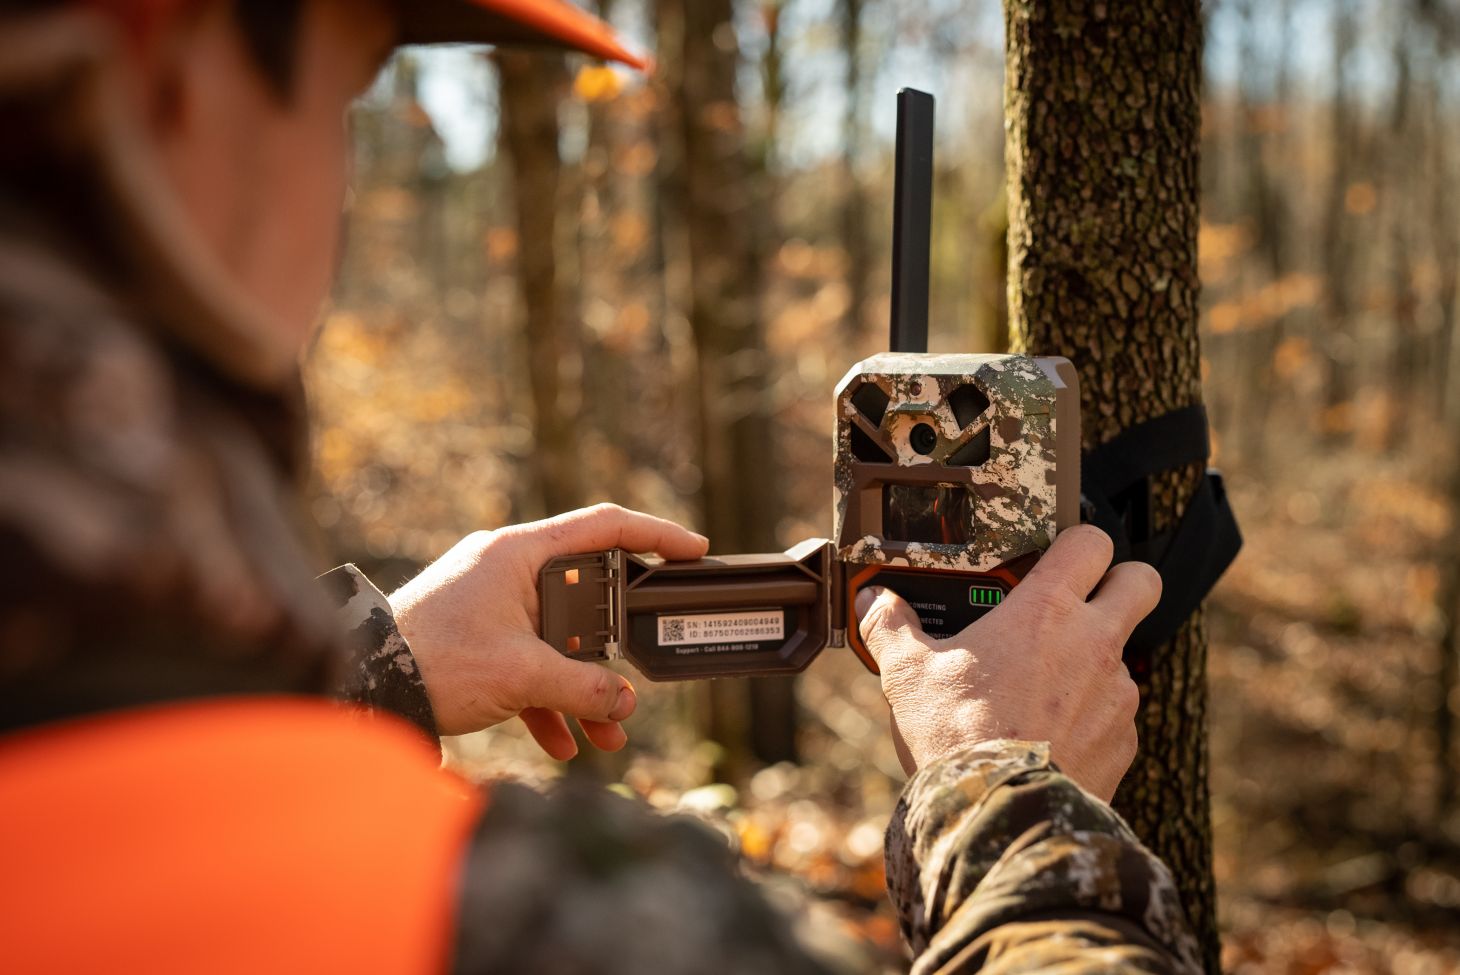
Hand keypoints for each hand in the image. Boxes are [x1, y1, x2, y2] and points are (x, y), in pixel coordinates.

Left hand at [388, 504, 708, 756]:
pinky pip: (527, 661)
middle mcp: (507, 568)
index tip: (693, 551)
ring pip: (558, 638)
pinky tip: (563, 743)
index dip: (656, 534)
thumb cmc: (436, 661)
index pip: (604, 526)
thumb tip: (625, 702)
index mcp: (520, 553)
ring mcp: (491, 601)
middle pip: (586, 594)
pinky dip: (547, 698)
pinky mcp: (477, 635)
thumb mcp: (522, 675)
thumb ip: (584, 686)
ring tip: (608, 733)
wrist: (365, 684)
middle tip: (643, 669)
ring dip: (583, 686)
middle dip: (615, 648)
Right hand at [855, 526, 1157, 800]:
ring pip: (1124, 653)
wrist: (1000, 815)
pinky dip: (1091, 715)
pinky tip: (1050, 733)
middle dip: (1120, 582)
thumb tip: (873, 603)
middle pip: (1141, 581)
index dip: (1076, 542)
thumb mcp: (909, 674)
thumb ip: (891, 628)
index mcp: (1046, 610)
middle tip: (1079, 600)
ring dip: (1094, 659)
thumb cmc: (958, 735)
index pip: (1090, 542)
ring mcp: (1117, 693)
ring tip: (1043, 685)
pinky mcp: (1124, 740)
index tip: (1054, 556)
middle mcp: (1094, 642)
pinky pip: (1117, 713)